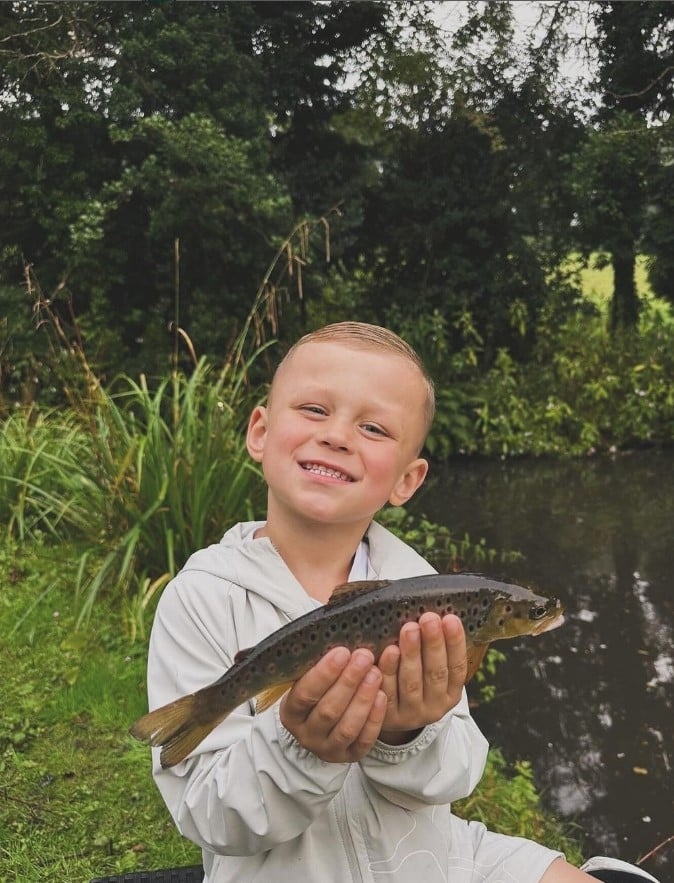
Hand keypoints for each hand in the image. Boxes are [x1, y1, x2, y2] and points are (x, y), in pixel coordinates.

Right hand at [279, 646, 386, 762]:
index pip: (304, 694)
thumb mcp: (308, 677)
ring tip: (376, 674)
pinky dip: (374, 719)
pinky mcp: (350, 756)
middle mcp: (306, 734)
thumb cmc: (317, 691)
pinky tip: (382, 696)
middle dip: (348, 682)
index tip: (342, 652)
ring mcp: (328, 748)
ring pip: (346, 727)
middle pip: (328, 710)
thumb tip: (334, 632)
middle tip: (364, 657)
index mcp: (290, 712)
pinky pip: (363, 740)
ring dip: (363, 699)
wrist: (322, 724)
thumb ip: (318, 662)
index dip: (323, 674)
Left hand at [377, 613, 466, 743]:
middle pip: (435, 674)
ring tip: (409, 629)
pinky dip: (389, 670)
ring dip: (412, 654)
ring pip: (412, 683)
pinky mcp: (388, 716)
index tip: (451, 619)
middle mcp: (435, 707)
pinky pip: (388, 692)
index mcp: (451, 693)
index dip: (455, 644)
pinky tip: (389, 651)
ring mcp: (411, 713)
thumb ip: (434, 647)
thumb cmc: (413, 679)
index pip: (457, 667)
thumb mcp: (430, 668)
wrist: (389, 714)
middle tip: (428, 619)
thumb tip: (438, 611)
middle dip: (433, 644)